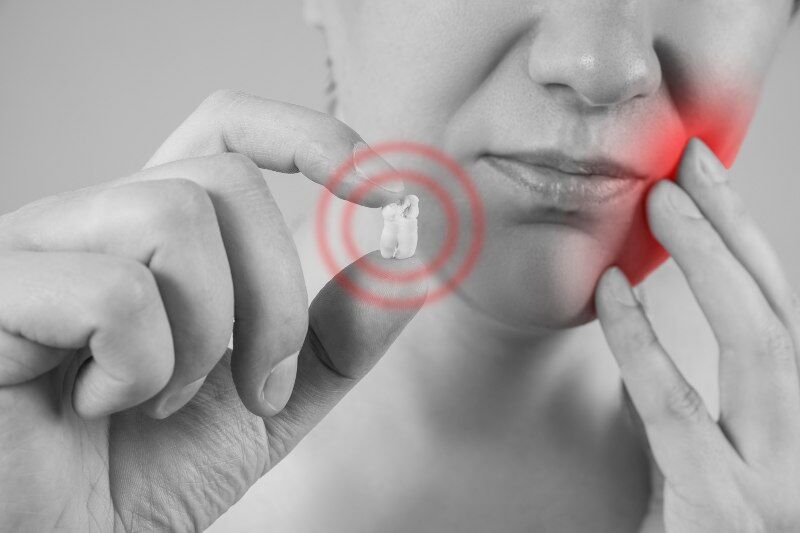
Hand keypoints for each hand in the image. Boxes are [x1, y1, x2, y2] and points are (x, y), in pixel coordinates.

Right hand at [0, 90, 425, 531]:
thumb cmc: (153, 469)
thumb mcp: (276, 399)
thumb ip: (341, 334)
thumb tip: (408, 259)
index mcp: (155, 233)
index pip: (226, 127)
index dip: (309, 138)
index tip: (382, 189)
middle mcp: (95, 220)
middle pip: (224, 177)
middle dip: (274, 296)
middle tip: (260, 385)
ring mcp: (37, 249)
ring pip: (172, 216)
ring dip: (207, 336)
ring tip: (168, 399)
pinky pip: (114, 291)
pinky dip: (140, 367)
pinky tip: (100, 406)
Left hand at [595, 139, 799, 531]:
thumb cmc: (694, 526)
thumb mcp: (702, 452)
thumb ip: (691, 393)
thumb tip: (636, 300)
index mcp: (792, 417)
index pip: (778, 307)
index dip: (743, 235)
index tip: (702, 174)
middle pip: (778, 309)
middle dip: (734, 228)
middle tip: (684, 163)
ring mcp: (779, 478)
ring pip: (758, 344)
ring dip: (709, 260)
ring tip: (659, 201)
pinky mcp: (729, 509)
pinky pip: (677, 409)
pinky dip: (643, 341)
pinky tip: (611, 290)